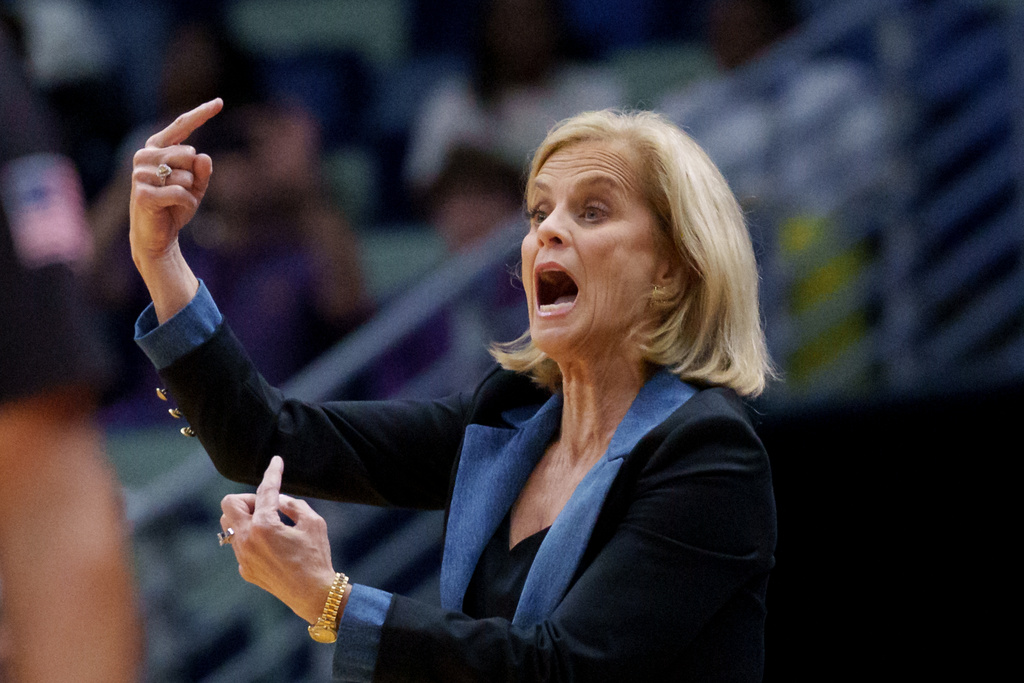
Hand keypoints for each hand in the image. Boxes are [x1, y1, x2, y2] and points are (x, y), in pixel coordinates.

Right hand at [129, 98, 220, 321]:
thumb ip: (202, 171)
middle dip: (194, 176)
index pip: (181, 128)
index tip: (219, 102)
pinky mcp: (142, 193)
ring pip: (185, 174)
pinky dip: (186, 204)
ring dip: (190, 193)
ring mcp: (140, 174)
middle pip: (188, 154)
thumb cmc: (174, 208)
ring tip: (175, 203)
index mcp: (156, 149)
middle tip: (181, 192)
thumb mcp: (195, 187)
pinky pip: (180, 192)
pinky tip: (174, 210)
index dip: (200, 114)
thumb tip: (203, 155)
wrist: (157, 237)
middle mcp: (144, 156)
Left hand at [220, 456, 338, 624]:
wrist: (313, 595)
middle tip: (268, 506)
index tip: (276, 460)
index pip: (266, 490)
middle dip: (248, 499)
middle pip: (229, 504)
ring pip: (229, 525)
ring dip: (247, 518)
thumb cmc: (317, 557)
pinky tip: (273, 547)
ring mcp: (242, 556)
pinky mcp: (244, 569)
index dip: (273, 472)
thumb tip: (278, 500)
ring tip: (271, 525)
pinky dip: (253, 538)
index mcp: (265, 525)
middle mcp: (247, 539)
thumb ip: (294, 505)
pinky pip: (240, 544)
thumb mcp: (314, 523)